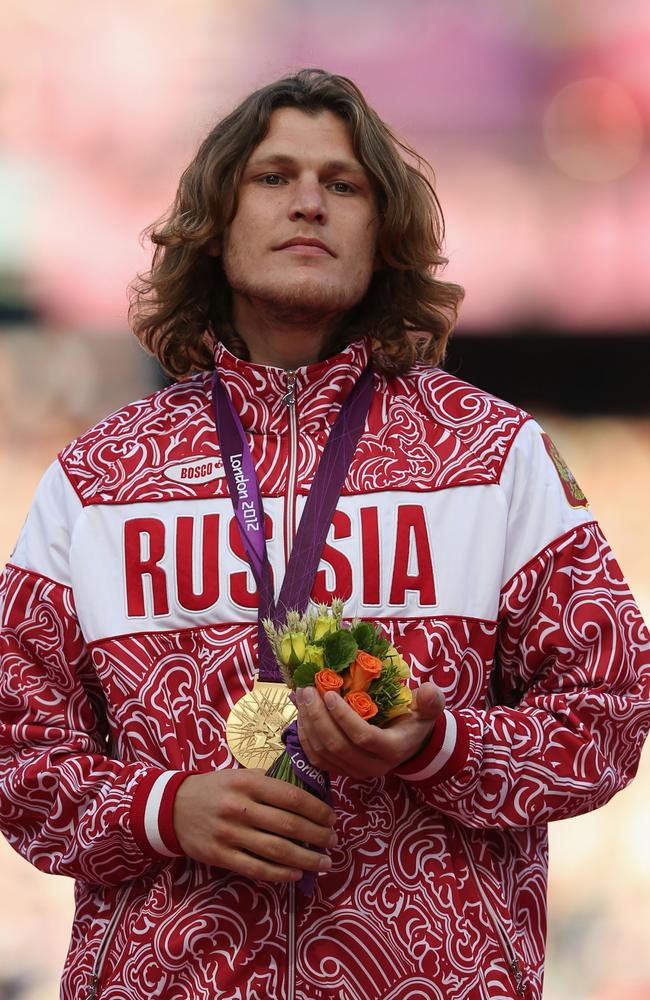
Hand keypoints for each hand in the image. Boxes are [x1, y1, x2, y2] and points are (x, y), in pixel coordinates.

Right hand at [173, 769, 336, 882]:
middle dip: (318, 836)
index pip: (292, 797)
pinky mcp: (221, 856)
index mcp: (248, 782)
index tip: (332, 818)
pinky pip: (256, 869)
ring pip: (277, 850)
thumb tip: (308, 797)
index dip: (318, 810)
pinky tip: (297, 874)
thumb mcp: (240, 775)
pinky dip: (281, 874)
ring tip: (324, 862)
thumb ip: (269, 784)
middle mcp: (240, 807)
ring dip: (306, 859)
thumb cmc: (214, 789)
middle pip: (289, 825)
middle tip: (334, 841)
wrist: (172, 807)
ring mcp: (230, 834)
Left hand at [296, 681, 445, 778]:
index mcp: (392, 749)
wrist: (409, 744)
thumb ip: (432, 700)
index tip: (329, 693)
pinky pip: (317, 760)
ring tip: (302, 697)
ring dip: (308, 724)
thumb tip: (429, 691)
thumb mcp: (428, 709)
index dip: (343, 717)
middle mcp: (373, 766)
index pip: (363, 737)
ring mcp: (355, 772)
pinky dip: (305, 738)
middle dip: (317, 717)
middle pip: (337, 746)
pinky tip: (301, 715)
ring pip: (323, 753)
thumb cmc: (415, 721)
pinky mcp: (341, 771)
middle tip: (307, 690)